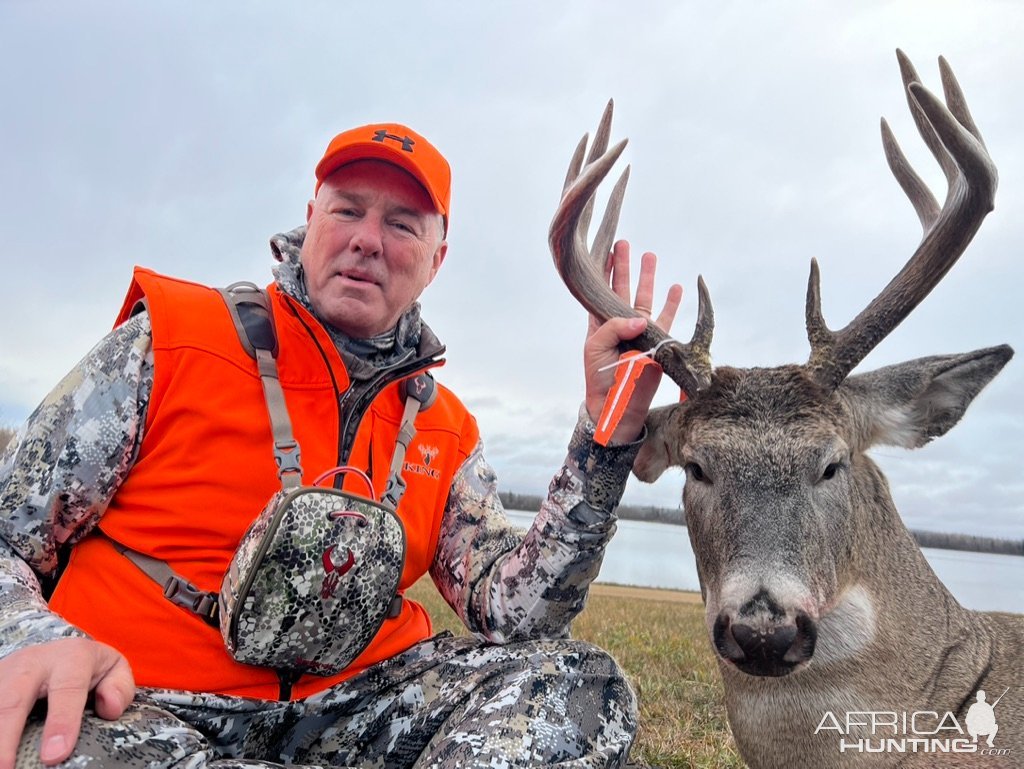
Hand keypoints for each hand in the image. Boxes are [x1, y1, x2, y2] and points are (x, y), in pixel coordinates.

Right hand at [0, 637, 133, 767]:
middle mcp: (33, 662)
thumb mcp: (113, 669)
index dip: (61, 722)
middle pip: (15, 699)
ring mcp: (5, 672)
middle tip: (6, 768)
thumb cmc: (87, 668)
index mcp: (71, 657)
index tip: (54, 755)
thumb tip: (109, 708)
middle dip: (7, 735)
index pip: (67, 689)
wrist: (56, 650)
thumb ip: (119, 688)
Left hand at [584, 240, 682, 442]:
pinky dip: (672, 303)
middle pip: (623, 289)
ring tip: (650, 255)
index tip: (604, 251)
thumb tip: (641, 318)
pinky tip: (675, 287)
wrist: (618, 406)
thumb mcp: (596, 349)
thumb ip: (613, 328)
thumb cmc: (600, 378)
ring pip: (645, 299)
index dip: (603, 273)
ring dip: (648, 278)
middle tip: (625, 243)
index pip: (601, 293)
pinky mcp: (658, 343)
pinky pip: (667, 319)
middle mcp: (621, 326)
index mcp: (600, 325)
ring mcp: (640, 333)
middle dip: (624, 266)